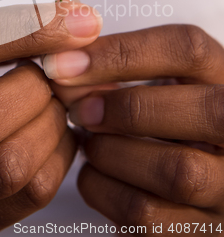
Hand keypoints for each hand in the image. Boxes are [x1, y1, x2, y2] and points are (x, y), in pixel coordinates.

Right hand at [0, 1, 101, 235]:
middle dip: (33, 90)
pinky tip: (50, 133)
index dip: (21, 27)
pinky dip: (59, 155)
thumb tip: (68, 23)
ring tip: (49, 102)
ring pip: (8, 168)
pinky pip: (30, 195)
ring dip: (50, 125)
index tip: (72, 20)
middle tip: (48, 73)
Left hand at [44, 24, 223, 233]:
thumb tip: (62, 67)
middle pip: (205, 112)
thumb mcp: (157, 79)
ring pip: (177, 172)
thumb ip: (119, 69)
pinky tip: (93, 171)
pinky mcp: (204, 228)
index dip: (121, 52)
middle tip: (79, 110)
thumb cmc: (163, 114)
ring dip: (111, 153)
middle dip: (127, 108)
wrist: (189, 170)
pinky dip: (104, 190)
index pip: (188, 49)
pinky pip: (150, 216)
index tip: (64, 63)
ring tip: (87, 140)